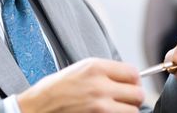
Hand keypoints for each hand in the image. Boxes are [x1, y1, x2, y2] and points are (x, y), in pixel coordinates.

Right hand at [17, 58, 144, 112]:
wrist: (38, 107)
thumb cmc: (56, 88)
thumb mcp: (80, 69)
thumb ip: (105, 71)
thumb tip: (126, 77)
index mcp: (95, 68)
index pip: (133, 73)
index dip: (134, 80)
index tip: (130, 84)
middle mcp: (100, 85)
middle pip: (138, 93)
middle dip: (133, 97)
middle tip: (125, 99)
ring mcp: (100, 106)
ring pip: (133, 110)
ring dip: (127, 110)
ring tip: (115, 108)